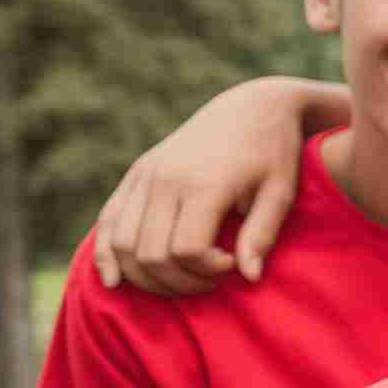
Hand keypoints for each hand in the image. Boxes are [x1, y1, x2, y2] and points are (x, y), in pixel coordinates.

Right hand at [92, 79, 325, 295]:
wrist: (254, 106)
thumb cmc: (274, 152)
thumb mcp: (281, 192)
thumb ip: (262, 234)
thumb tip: (249, 277)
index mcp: (204, 182)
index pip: (187, 250)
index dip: (208, 271)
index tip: (232, 264)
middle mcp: (166, 178)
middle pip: (150, 253)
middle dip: (179, 281)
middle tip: (210, 281)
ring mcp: (147, 174)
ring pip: (123, 243)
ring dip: (147, 277)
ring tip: (182, 281)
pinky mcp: (138, 172)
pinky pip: (109, 219)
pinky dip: (106, 253)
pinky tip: (114, 281)